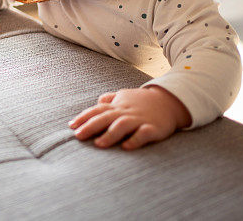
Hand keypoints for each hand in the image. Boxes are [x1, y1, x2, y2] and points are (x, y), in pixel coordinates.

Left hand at [68, 86, 191, 149]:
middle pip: (105, 117)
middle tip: (78, 136)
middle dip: (91, 126)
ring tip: (99, 144)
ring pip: (122, 125)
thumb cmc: (143, 101)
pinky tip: (126, 147)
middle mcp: (126, 112)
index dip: (84, 118)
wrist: (170, 101)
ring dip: (110, 134)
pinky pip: (143, 134)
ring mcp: (139, 119)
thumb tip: (98, 101)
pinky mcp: (153, 128)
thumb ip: (110, 99)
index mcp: (117, 106)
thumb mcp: (125, 96)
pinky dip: (135, 140)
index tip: (71, 126)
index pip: (97, 110)